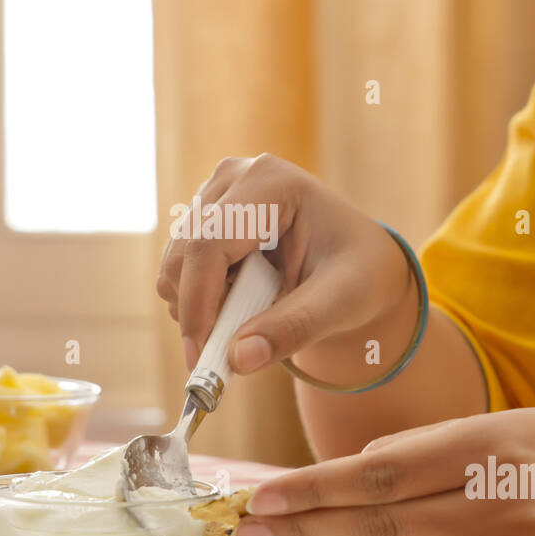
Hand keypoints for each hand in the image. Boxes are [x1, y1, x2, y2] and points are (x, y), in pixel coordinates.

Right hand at [156, 153, 409, 372]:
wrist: (360, 264)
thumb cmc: (360, 275)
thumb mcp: (340, 304)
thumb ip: (292, 329)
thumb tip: (238, 358)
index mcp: (273, 183)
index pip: (210, 243)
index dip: (198, 302)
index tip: (202, 356)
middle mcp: (236, 177)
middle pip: (183, 254)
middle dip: (196, 311)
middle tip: (227, 352)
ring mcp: (215, 193)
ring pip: (175, 265)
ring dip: (200, 306)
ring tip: (252, 316)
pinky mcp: (204, 217)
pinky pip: (179, 270)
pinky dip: (199, 299)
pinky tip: (240, 301)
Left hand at [231, 408, 534, 535]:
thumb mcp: (498, 423)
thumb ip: (424, 448)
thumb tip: (354, 474)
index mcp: (483, 450)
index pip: (379, 476)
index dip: (314, 489)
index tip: (263, 495)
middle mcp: (486, 505)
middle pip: (375, 523)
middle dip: (301, 527)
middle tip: (244, 529)